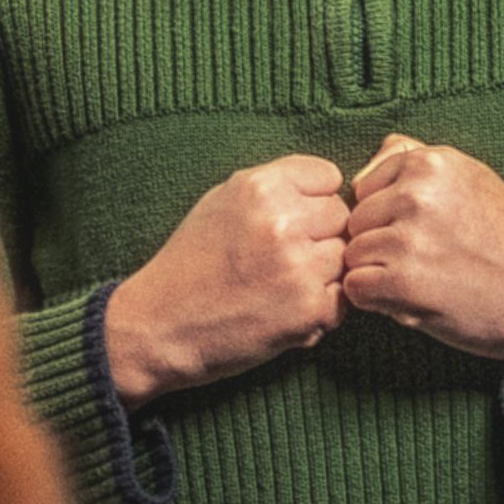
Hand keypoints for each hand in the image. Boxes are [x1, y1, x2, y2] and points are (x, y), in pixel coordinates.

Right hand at [99, 159, 350, 399]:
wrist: (159, 326)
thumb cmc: (189, 264)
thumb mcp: (221, 202)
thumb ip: (274, 188)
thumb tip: (327, 188)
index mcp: (260, 187)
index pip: (328, 177)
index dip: (313, 201)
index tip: (291, 221)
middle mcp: (282, 221)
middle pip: (340, 218)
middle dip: (320, 237)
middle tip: (281, 261)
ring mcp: (299, 267)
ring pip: (344, 259)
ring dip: (322, 275)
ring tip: (280, 287)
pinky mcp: (309, 310)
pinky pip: (340, 301)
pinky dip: (318, 311)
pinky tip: (282, 312)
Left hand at [339, 135, 503, 364]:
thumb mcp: (473, 179)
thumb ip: (421, 159)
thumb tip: (380, 149)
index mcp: (432, 161)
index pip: (366, 187)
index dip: (387, 217)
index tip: (424, 233)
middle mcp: (418, 192)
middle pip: (356, 221)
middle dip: (379, 244)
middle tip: (426, 261)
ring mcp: (409, 237)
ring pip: (353, 255)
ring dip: (378, 274)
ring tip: (423, 280)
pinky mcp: (403, 280)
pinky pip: (356, 287)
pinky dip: (376, 301)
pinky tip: (411, 300)